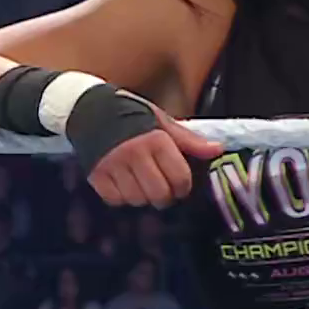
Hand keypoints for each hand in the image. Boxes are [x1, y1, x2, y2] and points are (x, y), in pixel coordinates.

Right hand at [88, 111, 221, 207]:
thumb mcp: (162, 121)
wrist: (90, 108)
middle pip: (159, 194)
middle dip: (165, 196)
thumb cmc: (132, 115)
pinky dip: (122, 197)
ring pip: (137, 199)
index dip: (183, 187)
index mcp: (156, 139)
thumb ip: (189, 140)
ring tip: (141, 185)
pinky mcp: (96, 175)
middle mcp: (134, 153)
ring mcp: (113, 165)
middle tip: (162, 189)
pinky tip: (124, 185)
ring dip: (143, 197)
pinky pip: (115, 200)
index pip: (180, 177)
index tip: (180, 186)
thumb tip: (218, 150)